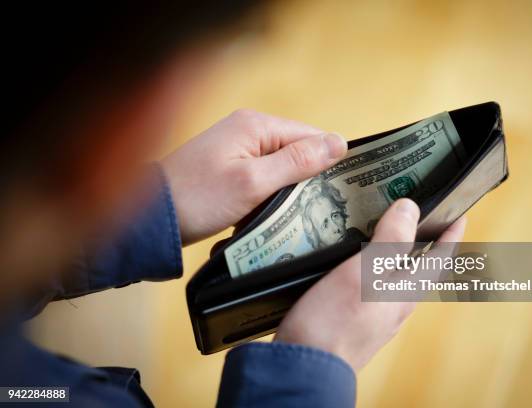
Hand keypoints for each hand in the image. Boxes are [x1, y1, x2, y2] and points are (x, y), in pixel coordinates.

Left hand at [161, 109, 346, 244]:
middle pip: (296, 152)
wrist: (150, 218)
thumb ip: (297, 162)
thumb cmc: (198, 198)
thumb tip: (338, 142)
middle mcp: (247, 130)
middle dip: (305, 181)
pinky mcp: (229, 169)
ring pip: (280, 170)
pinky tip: (264, 216)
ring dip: (285, 193)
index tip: (340, 191)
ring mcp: (236, 149)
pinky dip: (266, 198)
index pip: (310, 135)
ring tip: (286, 217)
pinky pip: (262, 180)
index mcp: (255, 125)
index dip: (328, 161)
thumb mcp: (254, 182)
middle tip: (313, 211)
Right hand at [274, 199, 466, 370]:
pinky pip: (376, 290)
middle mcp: (397, 305)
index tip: (460, 215)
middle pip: (420, 270)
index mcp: (405, 291)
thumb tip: (410, 208)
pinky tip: (357, 269)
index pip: (439, 257)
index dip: (451, 234)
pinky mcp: (358, 323)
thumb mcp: (363, 273)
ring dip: (400, 258)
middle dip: (425, 244)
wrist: (307, 369)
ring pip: (397, 281)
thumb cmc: (335, 322)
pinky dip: (376, 271)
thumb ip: (388, 242)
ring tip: (387, 237)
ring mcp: (378, 317)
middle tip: (421, 220)